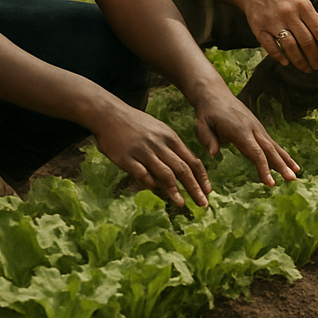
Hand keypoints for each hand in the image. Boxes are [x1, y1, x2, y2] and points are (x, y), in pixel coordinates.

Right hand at [90, 100, 211, 207]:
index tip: (208, 190)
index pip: (191, 159)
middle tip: (203, 203)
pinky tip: (156, 191)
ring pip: (164, 173)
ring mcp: (143, 151)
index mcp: (170, 137)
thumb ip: (171, 147)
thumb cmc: (136, 123)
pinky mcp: (127, 158)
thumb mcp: (159, 129)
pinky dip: (150, 184)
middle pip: (182, 169)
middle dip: (194, 187)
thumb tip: (183, 167)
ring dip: (174, 191)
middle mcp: (159, 144)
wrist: (110, 114)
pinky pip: (142, 174)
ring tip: (182, 204)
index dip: (201, 176)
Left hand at [194, 87, 299, 186]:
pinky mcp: (257, 128)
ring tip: (297, 174)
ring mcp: (257, 127)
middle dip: (281, 165)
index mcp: (240, 130)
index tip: (270, 183)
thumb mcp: (201, 125)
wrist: (215, 94)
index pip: (255, 152)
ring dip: (286, 160)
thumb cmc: (207, 112)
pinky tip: (289, 163)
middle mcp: (252, 129)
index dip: (264, 168)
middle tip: (292, 179)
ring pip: (274, 146)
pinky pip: (271, 143)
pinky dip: (281, 153)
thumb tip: (213, 153)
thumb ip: (207, 139)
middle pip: (269, 150)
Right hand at [236, 0, 317, 73]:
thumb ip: (310, 16)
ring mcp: (273, 21)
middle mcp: (288, 13)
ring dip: (300, 61)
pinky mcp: (259, 28)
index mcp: (302, 5)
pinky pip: (270, 47)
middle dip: (314, 57)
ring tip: (306, 68)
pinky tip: (286, 62)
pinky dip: (279, 57)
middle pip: (306, 41)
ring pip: (290, 47)